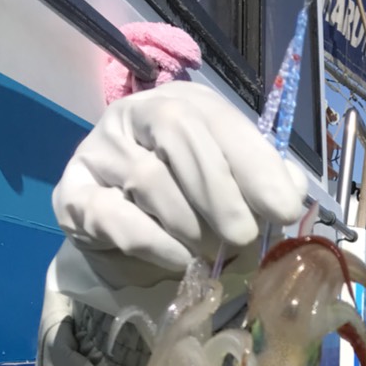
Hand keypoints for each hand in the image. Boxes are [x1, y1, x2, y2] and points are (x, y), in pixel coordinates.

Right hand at [53, 81, 307, 288]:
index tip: (283, 209)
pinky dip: (159, 246)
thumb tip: (292, 189)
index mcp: (183, 105)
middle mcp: (134, 115)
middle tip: (243, 239)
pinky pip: (118, 219)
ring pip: (151, 181)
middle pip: (180, 135)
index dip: (255, 165)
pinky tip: (180, 260)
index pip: (218, 119)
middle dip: (222, 196)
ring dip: (192, 229)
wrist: (131, 240)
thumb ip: (267, 182)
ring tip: (208, 253)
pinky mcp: (73, 194)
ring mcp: (98, 151)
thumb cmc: (193, 209)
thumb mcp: (236, 188)